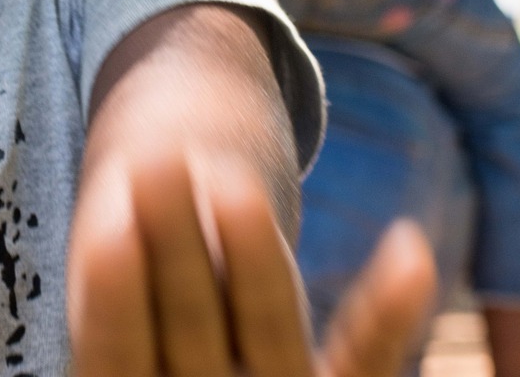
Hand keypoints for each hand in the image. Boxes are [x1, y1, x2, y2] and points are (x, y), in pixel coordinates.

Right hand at [68, 152, 435, 376]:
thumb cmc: (142, 289)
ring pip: (273, 333)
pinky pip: (362, 361)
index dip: (114, 302)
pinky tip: (408, 251)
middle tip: (160, 162)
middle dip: (177, 245)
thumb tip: (118, 235)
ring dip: (258, 257)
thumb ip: (115, 267)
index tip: (111, 230)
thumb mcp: (112, 279)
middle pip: (191, 335)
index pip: (114, 360)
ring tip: (234, 181)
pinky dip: (385, 311)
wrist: (204, 338)